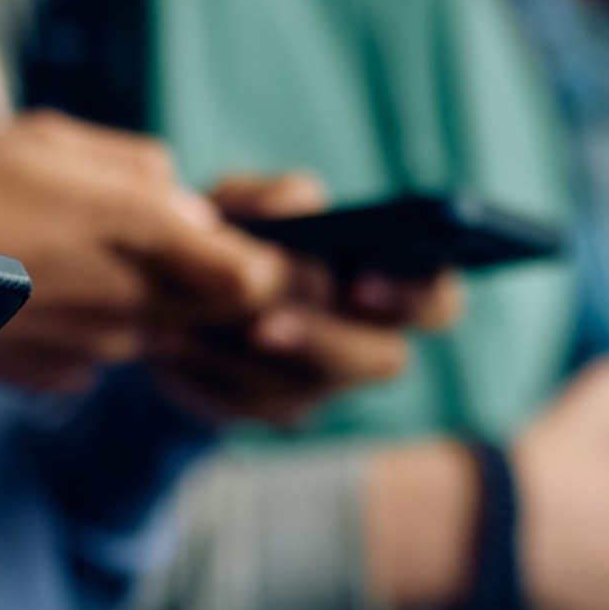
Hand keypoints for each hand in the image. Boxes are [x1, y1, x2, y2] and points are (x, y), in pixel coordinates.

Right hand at [0, 113, 285, 393]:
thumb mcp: (48, 141)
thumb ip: (136, 172)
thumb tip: (190, 204)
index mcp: (139, 234)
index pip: (258, 275)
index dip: (268, 259)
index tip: (250, 235)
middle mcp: (131, 306)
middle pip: (214, 305)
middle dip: (203, 272)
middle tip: (144, 229)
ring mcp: (97, 350)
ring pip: (157, 323)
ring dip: (139, 290)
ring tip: (66, 245)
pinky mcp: (58, 376)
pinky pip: (105, 347)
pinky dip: (89, 319)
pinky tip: (33, 285)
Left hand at [145, 173, 453, 426]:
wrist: (172, 293)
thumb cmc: (238, 237)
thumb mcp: (247, 204)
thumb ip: (274, 196)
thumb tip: (292, 205)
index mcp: (386, 286)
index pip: (439, 302)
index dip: (414, 296)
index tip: (358, 283)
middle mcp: (366, 344)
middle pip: (385, 361)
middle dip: (325, 341)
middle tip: (265, 324)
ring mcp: (320, 387)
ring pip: (304, 390)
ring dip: (244, 359)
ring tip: (188, 325)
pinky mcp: (265, 412)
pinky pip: (244, 408)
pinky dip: (202, 374)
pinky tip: (169, 343)